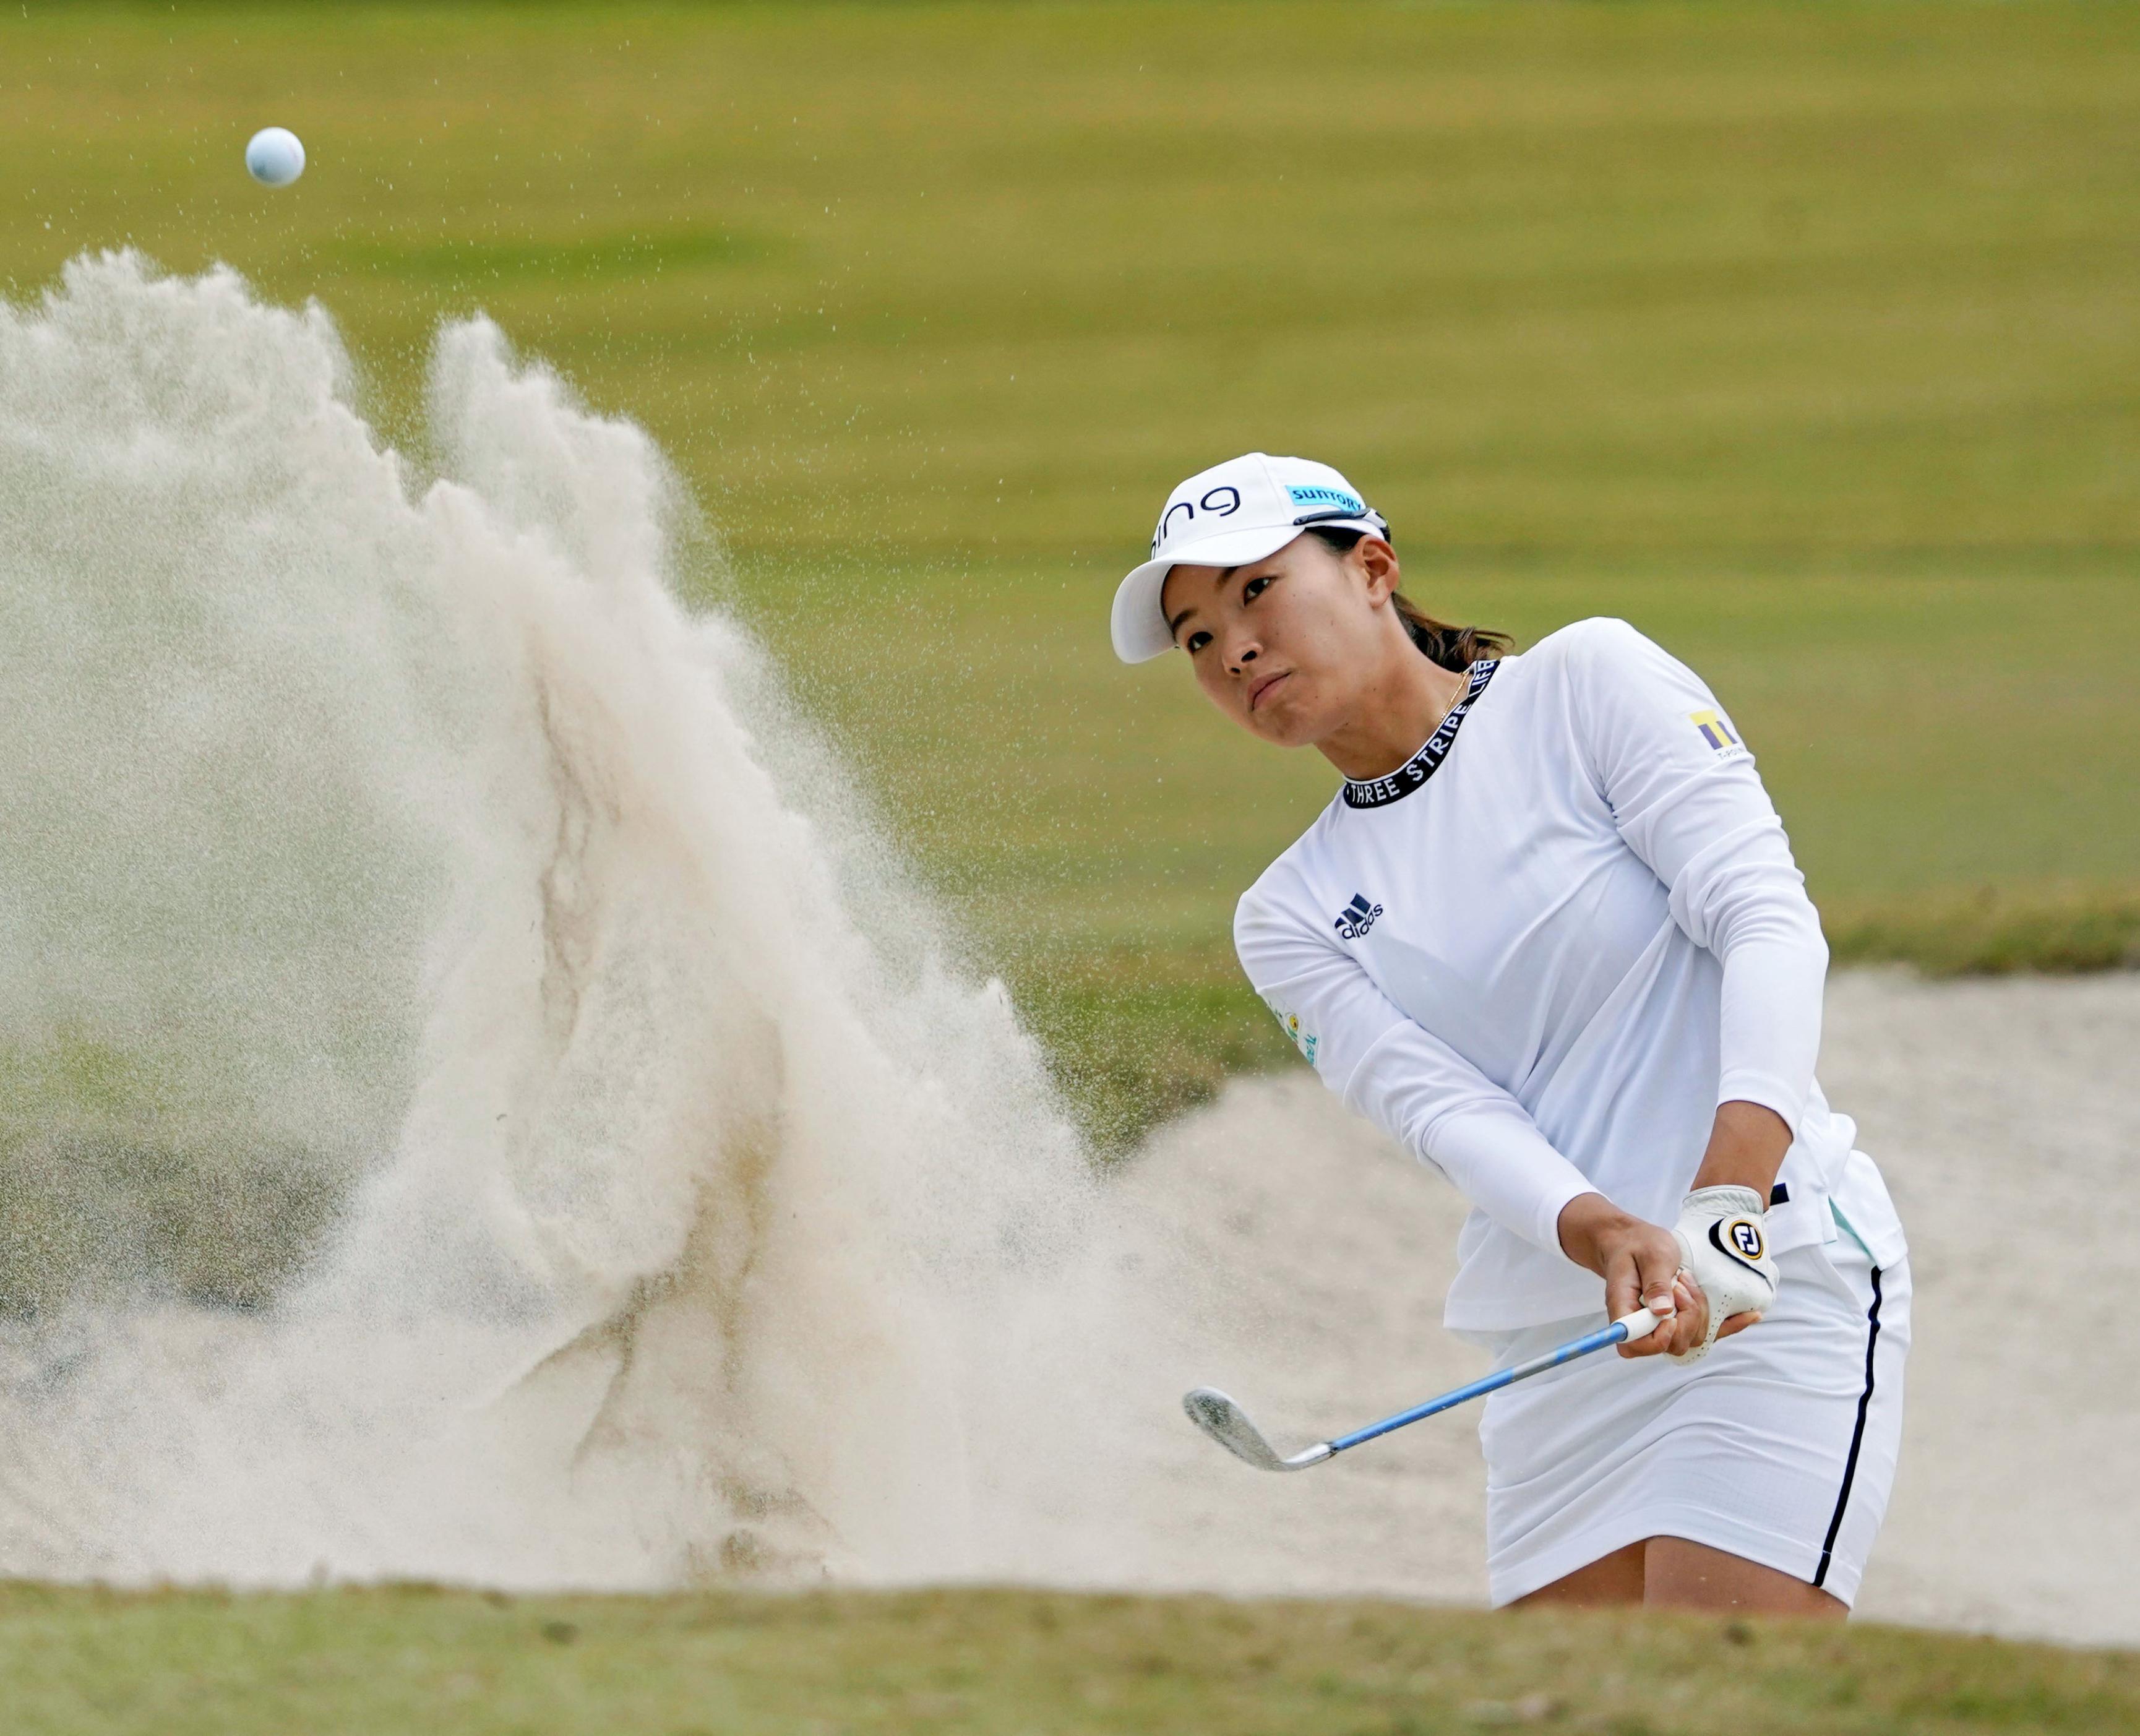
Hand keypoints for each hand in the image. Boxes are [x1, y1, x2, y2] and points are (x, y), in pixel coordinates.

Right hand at [1555, 1193, 1739, 1359]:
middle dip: (1686, 1317)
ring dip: (1699, 1312)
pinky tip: (1751, 1314)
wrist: (1633, 1242)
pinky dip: (1731, 1325)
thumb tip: (1663, 1312)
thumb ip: (1655, 1282)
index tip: (1669, 1314)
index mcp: (1625, 1308)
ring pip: (1691, 1338)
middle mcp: (1642, 1324)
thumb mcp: (1649, 1255)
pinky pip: (1708, 1332)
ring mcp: (1662, 1324)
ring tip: (1688, 1282)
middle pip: (1671, 1344)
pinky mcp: (1681, 1319)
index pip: (1634, 1345)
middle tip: (1681, 1284)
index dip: (1658, 1339)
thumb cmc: (1638, 1244)